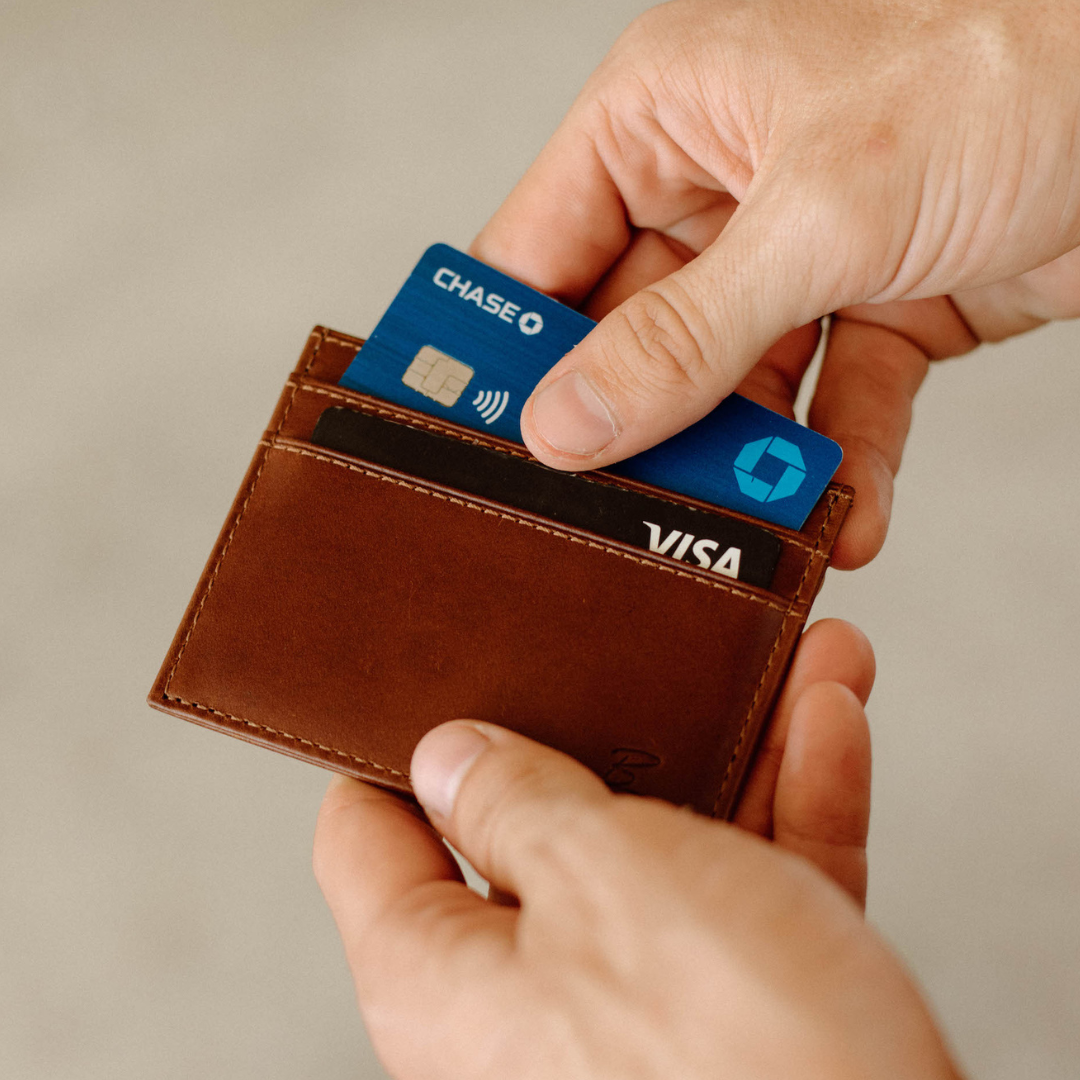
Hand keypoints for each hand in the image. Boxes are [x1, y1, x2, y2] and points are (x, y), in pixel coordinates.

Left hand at [314, 621, 956, 1078]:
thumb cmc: (733, 1057)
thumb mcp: (600, 877)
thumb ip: (516, 804)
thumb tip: (446, 757)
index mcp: (441, 978)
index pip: (368, 837)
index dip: (398, 744)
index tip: (453, 674)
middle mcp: (524, 999)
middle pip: (539, 826)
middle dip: (604, 728)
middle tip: (632, 648)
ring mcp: (634, 1007)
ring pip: (666, 843)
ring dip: (731, 747)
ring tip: (777, 664)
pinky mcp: (734, 1014)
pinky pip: (749, 885)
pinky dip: (790, 803)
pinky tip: (825, 726)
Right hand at [472, 0, 1079, 568]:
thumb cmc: (1013, 67)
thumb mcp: (820, 214)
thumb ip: (684, 334)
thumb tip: (567, 421)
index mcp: (663, 118)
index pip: (536, 251)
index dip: (501, 350)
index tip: (479, 442)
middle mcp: (715, 188)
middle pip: (628, 338)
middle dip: (634, 429)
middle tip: (613, 513)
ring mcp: (791, 257)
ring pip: (727, 389)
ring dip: (739, 466)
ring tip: (736, 535)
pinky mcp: (869, 311)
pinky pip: (830, 406)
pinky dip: (836, 466)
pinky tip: (840, 522)